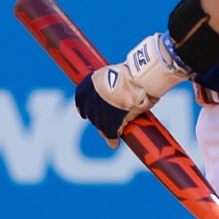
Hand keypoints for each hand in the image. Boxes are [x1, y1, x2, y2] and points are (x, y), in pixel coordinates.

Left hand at [73, 32, 192, 148]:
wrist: (137, 79)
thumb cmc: (131, 74)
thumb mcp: (113, 74)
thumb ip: (108, 84)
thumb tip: (114, 88)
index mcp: (88, 86)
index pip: (81, 100)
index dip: (85, 107)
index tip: (86, 111)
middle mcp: (89, 101)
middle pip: (91, 114)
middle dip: (98, 117)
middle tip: (107, 119)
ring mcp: (98, 114)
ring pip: (100, 126)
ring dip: (105, 129)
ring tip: (113, 131)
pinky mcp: (110, 125)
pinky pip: (110, 136)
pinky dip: (112, 141)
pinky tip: (114, 144)